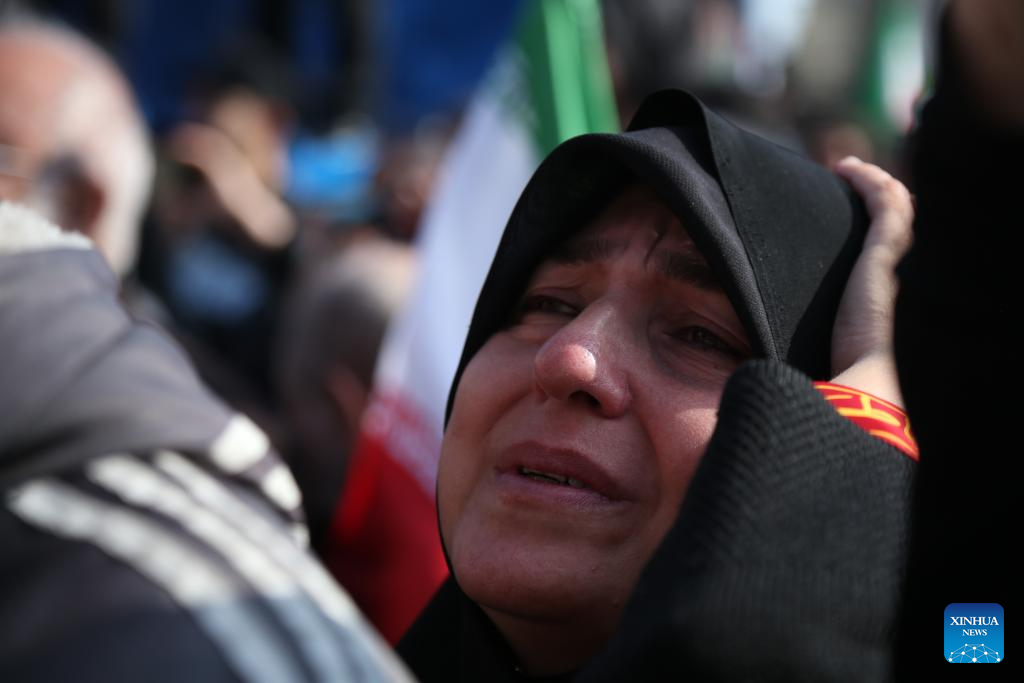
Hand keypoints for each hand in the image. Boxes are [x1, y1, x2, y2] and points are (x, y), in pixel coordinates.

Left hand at [829, 157, 913, 406]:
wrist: (864, 388)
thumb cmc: (842, 383)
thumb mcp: (827, 358)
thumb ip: (810, 355)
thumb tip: (760, 375)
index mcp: (884, 306)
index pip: (886, 259)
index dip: (873, 233)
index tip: (843, 217)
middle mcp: (897, 283)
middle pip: (898, 229)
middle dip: (877, 201)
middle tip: (848, 183)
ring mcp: (894, 268)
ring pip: (897, 209)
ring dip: (874, 183)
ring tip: (848, 169)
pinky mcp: (885, 256)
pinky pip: (886, 204)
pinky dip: (869, 182)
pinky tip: (845, 168)